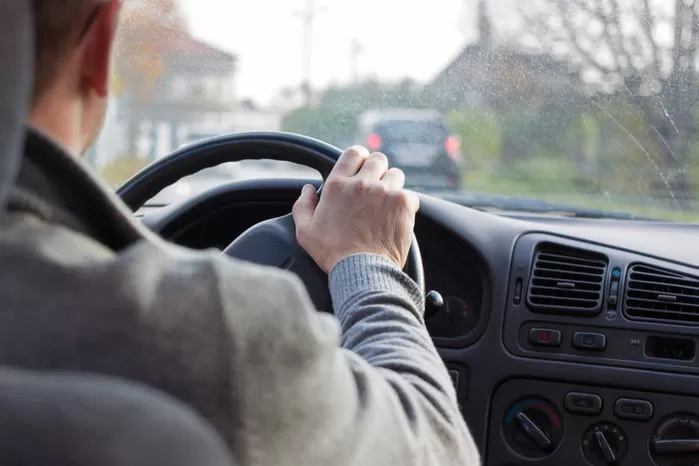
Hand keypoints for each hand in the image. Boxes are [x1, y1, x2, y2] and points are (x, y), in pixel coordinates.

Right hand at [292, 145, 418, 272]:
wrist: (362, 271)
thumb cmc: (334, 254)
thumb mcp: (305, 231)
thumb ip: (303, 206)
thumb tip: (307, 190)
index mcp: (338, 185)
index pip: (353, 153)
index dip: (359, 158)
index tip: (361, 167)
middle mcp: (363, 184)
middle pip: (378, 160)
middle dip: (377, 170)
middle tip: (375, 187)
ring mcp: (385, 192)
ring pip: (396, 174)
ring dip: (392, 185)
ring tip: (386, 203)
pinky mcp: (404, 204)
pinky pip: (409, 194)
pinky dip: (405, 203)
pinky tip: (396, 216)